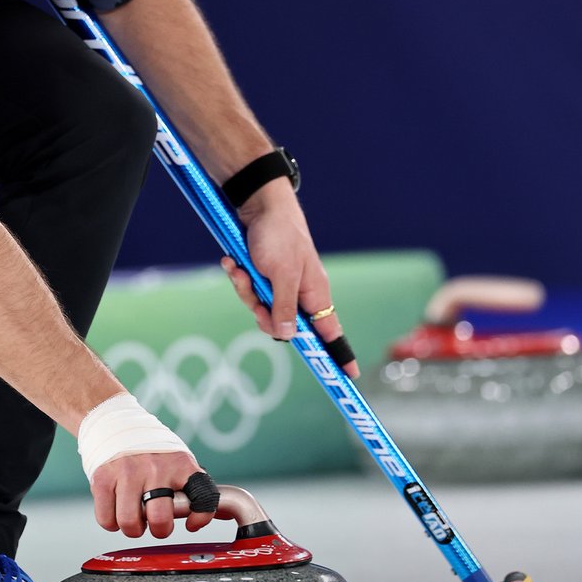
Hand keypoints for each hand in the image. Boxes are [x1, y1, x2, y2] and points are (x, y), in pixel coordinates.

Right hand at [90, 451, 216, 538]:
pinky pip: (107, 519)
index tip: (191, 524)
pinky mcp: (103, 478)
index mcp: (180, 464)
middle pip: (160, 520)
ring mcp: (128, 472)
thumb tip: (194, 521)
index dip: (200, 518)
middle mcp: (155, 468)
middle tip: (154, 522)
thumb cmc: (148, 450)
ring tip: (133, 516)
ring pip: (130, 523)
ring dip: (132, 528)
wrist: (113, 422)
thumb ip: (185, 485)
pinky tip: (116, 509)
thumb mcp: (174, 459)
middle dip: (158, 530)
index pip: (202, 496)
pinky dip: (111, 522)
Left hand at [220, 180, 359, 377]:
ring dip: (246, 291)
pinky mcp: (263, 276)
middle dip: (263, 314)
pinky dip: (239, 278)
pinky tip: (232, 263)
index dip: (340, 354)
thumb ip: (285, 308)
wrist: (259, 204)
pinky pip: (250, 290)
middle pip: (284, 326)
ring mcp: (281, 285)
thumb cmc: (279, 235)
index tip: (349, 377)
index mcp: (316, 295)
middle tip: (256, 300)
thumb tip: (289, 337)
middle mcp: (301, 293)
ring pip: (262, 308)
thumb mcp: (281, 275)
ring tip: (240, 269)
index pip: (332, 332)